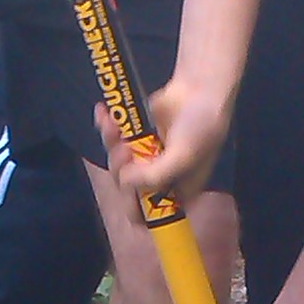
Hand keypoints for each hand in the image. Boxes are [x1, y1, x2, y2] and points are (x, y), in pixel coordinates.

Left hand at [105, 79, 232, 201]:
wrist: (199, 87)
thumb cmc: (201, 126)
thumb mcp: (183, 156)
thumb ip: (155, 176)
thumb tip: (124, 182)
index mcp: (176, 192)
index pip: (149, 216)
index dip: (133, 204)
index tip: (130, 186)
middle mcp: (159, 180)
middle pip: (127, 189)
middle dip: (121, 169)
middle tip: (125, 150)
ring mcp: (145, 158)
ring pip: (117, 164)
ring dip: (111, 145)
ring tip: (115, 126)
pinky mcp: (134, 136)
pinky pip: (112, 139)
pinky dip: (105, 126)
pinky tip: (103, 112)